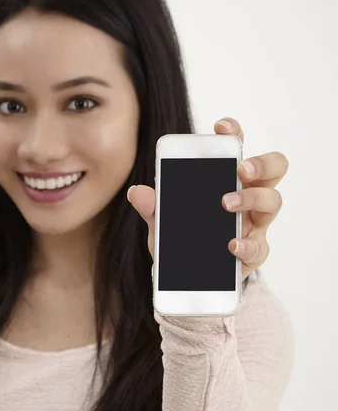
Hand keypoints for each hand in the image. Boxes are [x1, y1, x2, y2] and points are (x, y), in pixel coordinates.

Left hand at [127, 118, 288, 281]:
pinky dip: (246, 244)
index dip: (234, 133)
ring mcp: (254, 224)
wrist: (184, 282)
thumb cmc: (182, 240)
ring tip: (226, 203)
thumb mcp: (162, 222)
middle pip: (273, 168)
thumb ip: (152, 207)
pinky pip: (259, 246)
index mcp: (226, 180)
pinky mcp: (253, 253)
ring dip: (251, 198)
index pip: (237, 148)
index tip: (221, 128)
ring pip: (272, 201)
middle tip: (240, 168)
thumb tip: (137, 192)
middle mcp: (247, 196)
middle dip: (261, 162)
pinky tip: (231, 245)